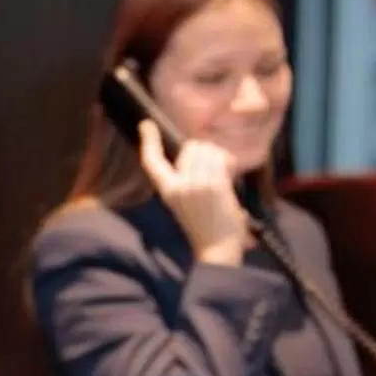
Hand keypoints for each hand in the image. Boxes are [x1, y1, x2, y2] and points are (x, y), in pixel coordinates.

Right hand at [138, 120, 250, 266]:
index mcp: (167, 192)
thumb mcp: (187, 203)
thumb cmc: (206, 227)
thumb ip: (189, 180)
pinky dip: (228, 163)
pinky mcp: (213, 185)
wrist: (217, 249)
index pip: (152, 163)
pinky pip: (220, 159)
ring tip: (224, 176)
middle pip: (190, 147)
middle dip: (205, 151)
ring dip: (219, 156)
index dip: (148, 143)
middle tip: (216, 170)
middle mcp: (178, 186)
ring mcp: (195, 185)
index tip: (146, 125)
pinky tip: (230, 178)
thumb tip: (202, 153)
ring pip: (207, 150)